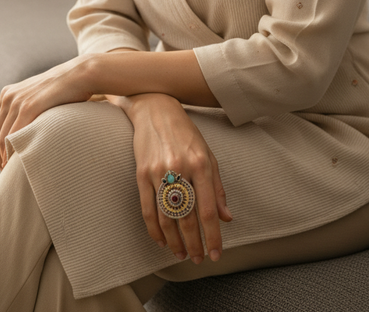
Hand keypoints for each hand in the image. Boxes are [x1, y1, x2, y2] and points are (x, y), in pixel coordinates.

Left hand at [0, 56, 91, 169]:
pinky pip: (14, 134)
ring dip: (3, 156)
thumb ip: (26, 108)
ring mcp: (17, 101)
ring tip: (10, 170)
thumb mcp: (38, 96)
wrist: (79, 74)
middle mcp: (8, 96)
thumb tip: (23, 129)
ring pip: (2, 137)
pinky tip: (16, 162)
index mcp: (7, 93)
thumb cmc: (64, 88)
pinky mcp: (29, 106)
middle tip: (2, 171)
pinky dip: (12, 150)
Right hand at [118, 93, 232, 264]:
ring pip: (167, 218)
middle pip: (188, 218)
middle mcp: (181, 169)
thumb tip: (226, 218)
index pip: (208, 211)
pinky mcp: (142, 173)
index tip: (216, 254)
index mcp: (202, 165)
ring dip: (175, 241)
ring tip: (181, 254)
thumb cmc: (186, 133)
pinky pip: (147, 209)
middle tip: (198, 259)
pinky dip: (154, 229)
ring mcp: (159, 172)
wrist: (156, 110)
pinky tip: (162, 240)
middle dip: (194, 244)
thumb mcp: (208, 155)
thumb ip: (217, 187)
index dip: (213, 237)